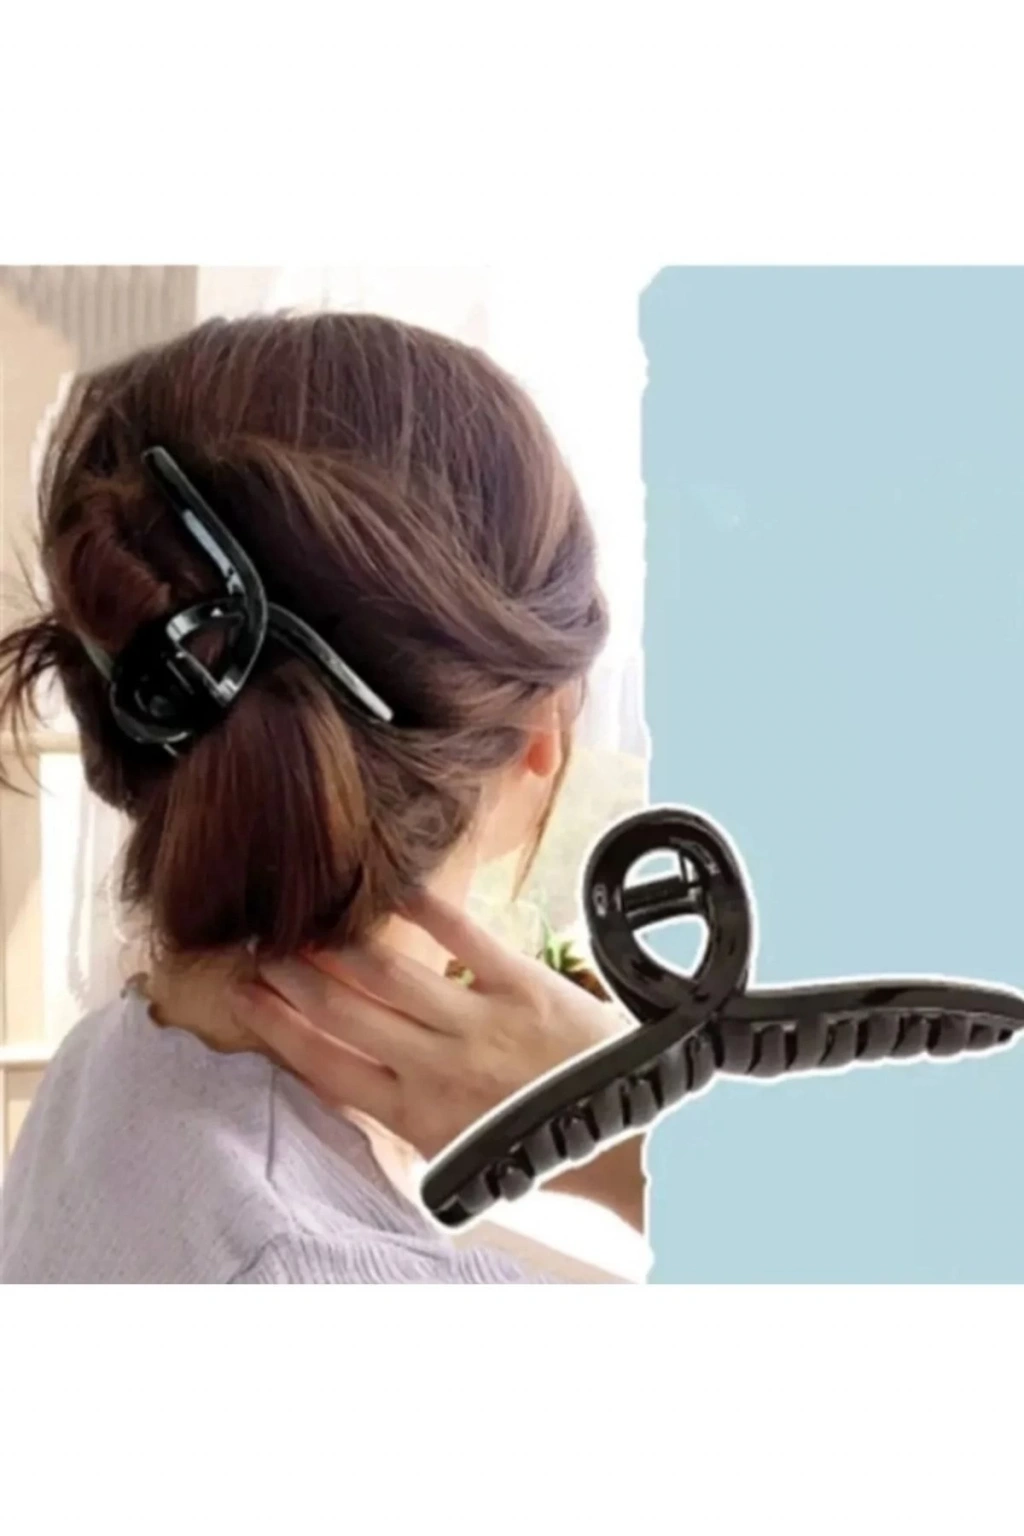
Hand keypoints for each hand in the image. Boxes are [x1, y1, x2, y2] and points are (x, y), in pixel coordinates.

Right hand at [229, 893, 646, 1226]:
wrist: (622, 1129)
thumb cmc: (536, 1140)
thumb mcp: (457, 1150)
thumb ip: (404, 1112)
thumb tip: (348, 1071)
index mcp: (416, 1116)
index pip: (323, 1064)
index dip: (274, 1024)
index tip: (241, 993)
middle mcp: (436, 1068)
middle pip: (340, 1010)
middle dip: (289, 974)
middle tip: (256, 941)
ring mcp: (477, 1023)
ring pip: (384, 973)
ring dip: (335, 942)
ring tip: (303, 917)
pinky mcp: (519, 984)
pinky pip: (460, 936)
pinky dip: (422, 907)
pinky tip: (390, 884)